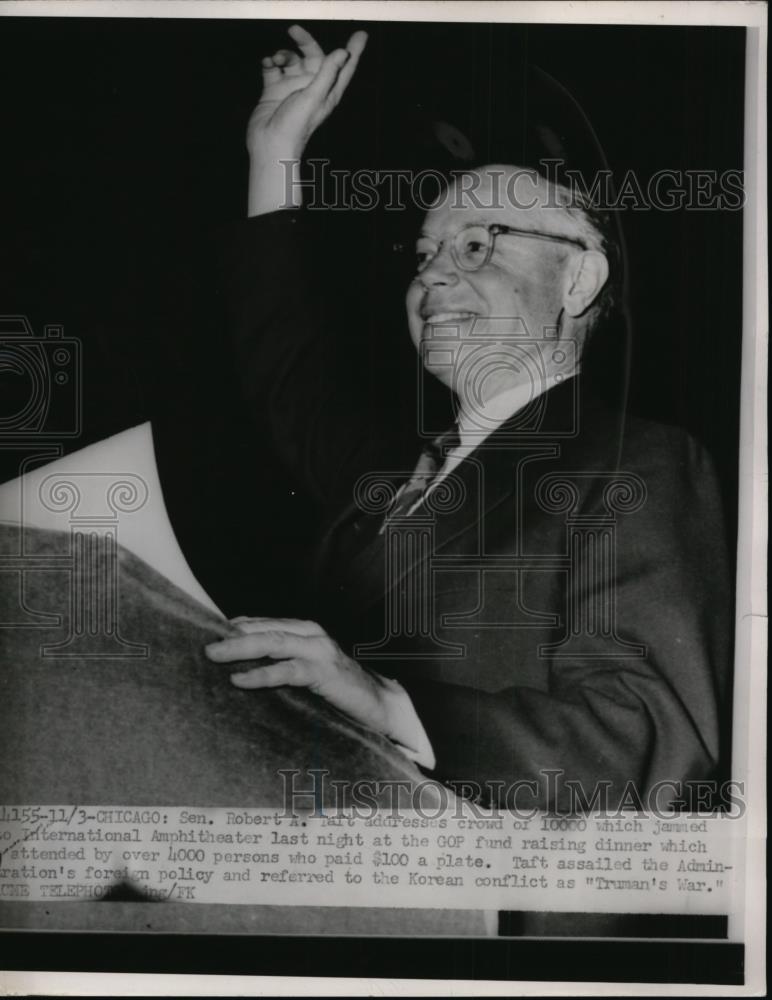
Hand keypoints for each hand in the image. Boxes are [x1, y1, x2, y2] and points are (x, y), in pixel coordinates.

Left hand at [205, 616, 395, 737]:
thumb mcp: (308, 669)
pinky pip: (287, 671)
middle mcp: (312, 634)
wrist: (379, 704)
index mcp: (306, 631)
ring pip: (273, 644)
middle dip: (232, 637)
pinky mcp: (324, 672)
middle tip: (205, 646)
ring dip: (241, 649)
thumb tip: (244, 665)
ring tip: (215, 656)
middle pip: (265, 630)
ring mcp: (319, 651)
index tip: (207, 632)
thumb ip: (284, 662)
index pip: (264, 623)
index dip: (236, 628)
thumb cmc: (339, 689)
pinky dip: (262, 674)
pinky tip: (241, 680)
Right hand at [247, 25, 367, 160]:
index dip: (353, 51)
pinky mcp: (275, 89)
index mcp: (327, 91)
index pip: (344, 68)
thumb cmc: (295, 127)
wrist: (269, 144)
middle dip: (305, 42)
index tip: (361, 35)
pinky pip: (273, 68)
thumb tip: (342, 52)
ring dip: (283, 54)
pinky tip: (268, 63)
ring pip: (291, 60)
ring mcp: (293, 87)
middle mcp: (311, 87)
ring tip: (276, 60)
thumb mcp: (314, 97)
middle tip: (294, 31)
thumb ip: (328, 73)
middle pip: (313, 56)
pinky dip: (270, 62)